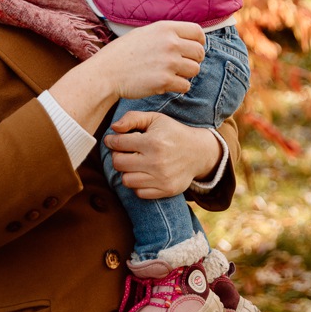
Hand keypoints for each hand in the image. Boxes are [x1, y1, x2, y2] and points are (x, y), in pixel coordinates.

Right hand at [100, 20, 204, 100]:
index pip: (197, 32)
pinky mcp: (165, 80)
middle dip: (193, 60)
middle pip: (199, 52)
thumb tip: (187, 39)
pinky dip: (177, 87)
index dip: (198, 42)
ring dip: (185, 75)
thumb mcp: (145, 33)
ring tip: (169, 74)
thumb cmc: (123, 54)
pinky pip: (185, 86)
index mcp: (165, 28)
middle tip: (180, 66)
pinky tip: (164, 84)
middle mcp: (170, 43)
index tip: (192, 50)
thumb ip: (166, 34)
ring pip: (195, 70)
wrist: (107, 72)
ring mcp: (169, 62)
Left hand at [104, 111, 221, 199]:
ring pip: (126, 180)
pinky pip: (139, 193)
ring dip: (126, 171)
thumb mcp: (155, 118)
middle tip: (123, 151)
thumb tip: (113, 128)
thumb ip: (132, 118)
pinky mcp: (166, 190)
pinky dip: (138, 184)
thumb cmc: (172, 133)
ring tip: (134, 163)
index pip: (118, 144)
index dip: (111, 141)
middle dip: (117, 156)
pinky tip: (143, 174)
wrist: (199, 152)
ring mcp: (162, 178)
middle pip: (118, 163)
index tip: (112, 140)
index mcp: (153, 142)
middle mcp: (156, 161)